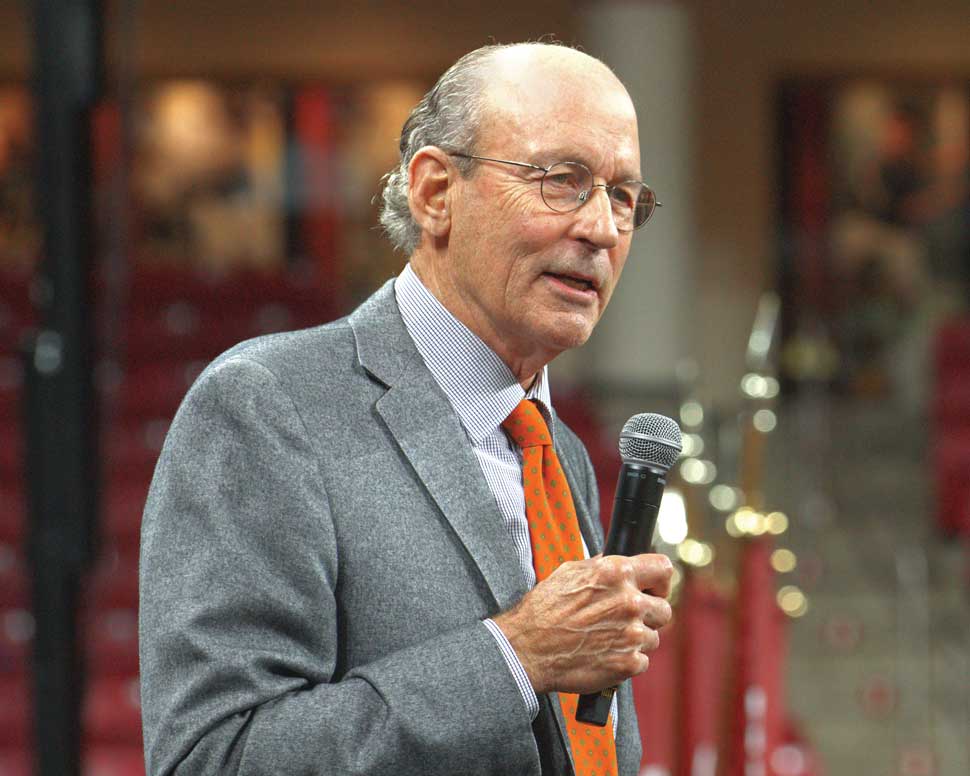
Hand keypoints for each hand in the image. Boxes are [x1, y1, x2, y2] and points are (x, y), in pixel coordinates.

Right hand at [492, 553, 673, 694]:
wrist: (527, 649)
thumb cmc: (543, 610)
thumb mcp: (569, 572)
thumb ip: (601, 567)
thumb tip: (618, 564)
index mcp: (617, 573)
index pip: (663, 569)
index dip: (659, 581)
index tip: (653, 589)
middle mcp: (629, 602)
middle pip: (664, 609)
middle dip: (649, 615)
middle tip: (626, 620)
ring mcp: (631, 634)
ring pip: (652, 638)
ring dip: (635, 640)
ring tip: (606, 639)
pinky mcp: (628, 663)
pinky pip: (641, 661)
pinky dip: (626, 661)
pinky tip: (604, 655)